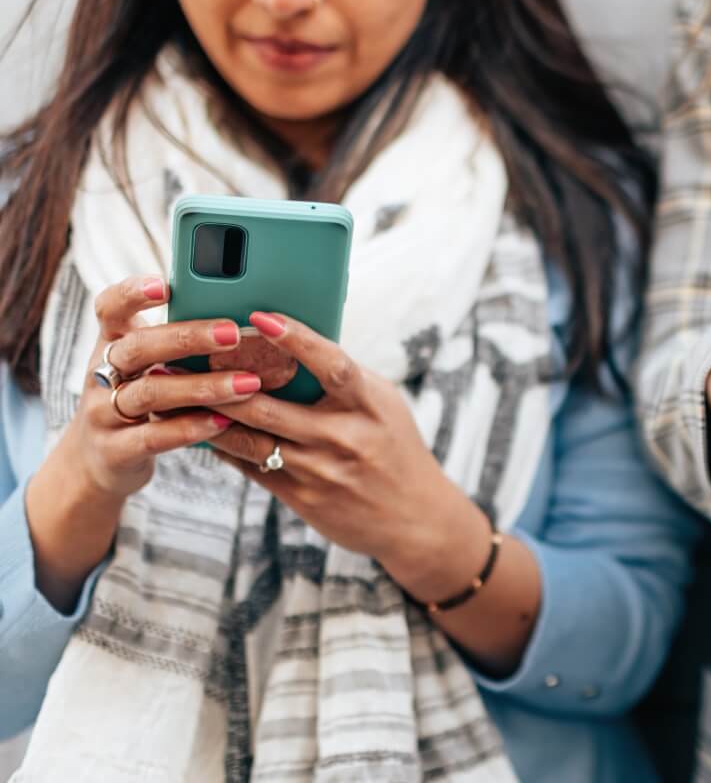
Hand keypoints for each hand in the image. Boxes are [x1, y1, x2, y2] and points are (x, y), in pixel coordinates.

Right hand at [27, 275, 258, 609]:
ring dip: (202, 386)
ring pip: (150, 393)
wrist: (98, 462)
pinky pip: (153, 437)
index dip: (132, 293)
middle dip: (187, 337)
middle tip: (234, 332)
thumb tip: (251, 313)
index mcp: (113, 344)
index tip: (165, 284)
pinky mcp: (114, 451)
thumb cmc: (142, 398)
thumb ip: (182, 342)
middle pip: (138, 347)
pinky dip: (190, 427)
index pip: (110, 308)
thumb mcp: (149, 366)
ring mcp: (103, 413)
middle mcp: (101, 374)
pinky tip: (224, 420)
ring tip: (248, 383)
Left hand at [204, 312, 488, 602]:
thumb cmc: (396, 449)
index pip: (331, 365)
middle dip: (220, 382)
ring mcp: (320, 470)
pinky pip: (250, 467)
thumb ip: (343, 380)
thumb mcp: (383, 406)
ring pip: (250, 439)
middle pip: (269, 406)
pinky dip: (222, 446)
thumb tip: (295, 342)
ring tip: (171, 394)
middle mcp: (344, 437)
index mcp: (370, 405)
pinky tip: (197, 429)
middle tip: (180, 358)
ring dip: (207, 416)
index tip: (260, 316)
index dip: (296, 338)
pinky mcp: (302, 497)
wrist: (415, 519)